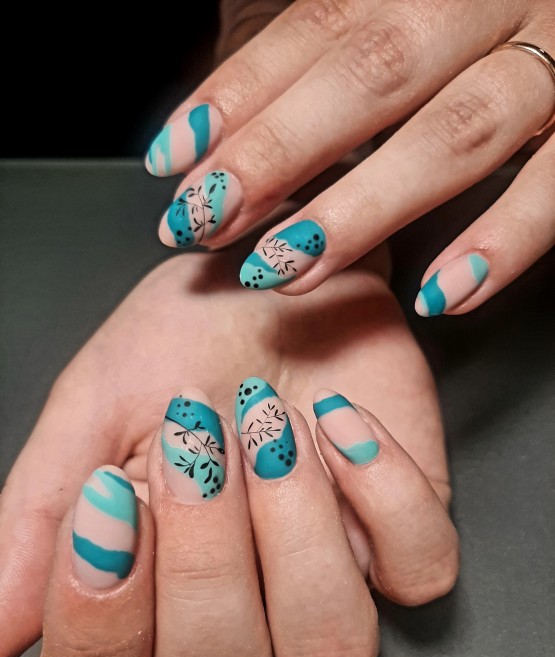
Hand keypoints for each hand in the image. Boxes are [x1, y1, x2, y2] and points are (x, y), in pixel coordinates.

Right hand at [1, 253, 456, 656]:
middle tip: (195, 443)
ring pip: (331, 653)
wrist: (279, 281)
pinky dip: (383, 490)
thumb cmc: (185, 340)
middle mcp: (241, 615)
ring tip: (271, 427)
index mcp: (147, 598)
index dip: (101, 627)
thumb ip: (35, 516)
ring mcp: (332, 582)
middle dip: (204, 566)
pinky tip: (337, 419)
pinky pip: (421, 572)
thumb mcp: (95, 406)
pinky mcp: (406, 535)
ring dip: (296, 531)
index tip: (109, 502)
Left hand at [146, 0, 554, 315]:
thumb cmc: (481, 27)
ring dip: (364, 208)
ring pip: (458, 131)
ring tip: (288, 268)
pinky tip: (441, 294)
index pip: (318, 24)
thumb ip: (332, 50)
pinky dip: (501, 243)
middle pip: (375, 72)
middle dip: (280, 152)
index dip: (239, 92)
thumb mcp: (407, 15)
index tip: (174, 158)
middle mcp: (490, 0)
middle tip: (207, 218)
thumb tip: (231, 114)